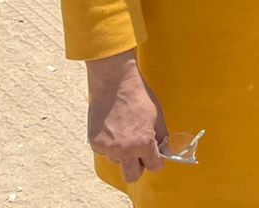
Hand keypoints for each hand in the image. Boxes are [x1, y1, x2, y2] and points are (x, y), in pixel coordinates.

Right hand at [86, 52, 166, 183]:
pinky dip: (109, 144)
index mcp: (143, 143)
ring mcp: (108, 147)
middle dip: (138, 167)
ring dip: (122, 153)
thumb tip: (164, 150)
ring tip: (124, 132)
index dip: (157, 161)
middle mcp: (125, 149)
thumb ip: (161, 136)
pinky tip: (112, 128)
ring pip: (118, 161)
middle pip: (132, 176)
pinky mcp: (95, 143)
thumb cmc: (138, 95)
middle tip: (140, 155)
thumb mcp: (157, 115)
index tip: (156, 158)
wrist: (114, 81)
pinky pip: (105, 151)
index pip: (154, 166)